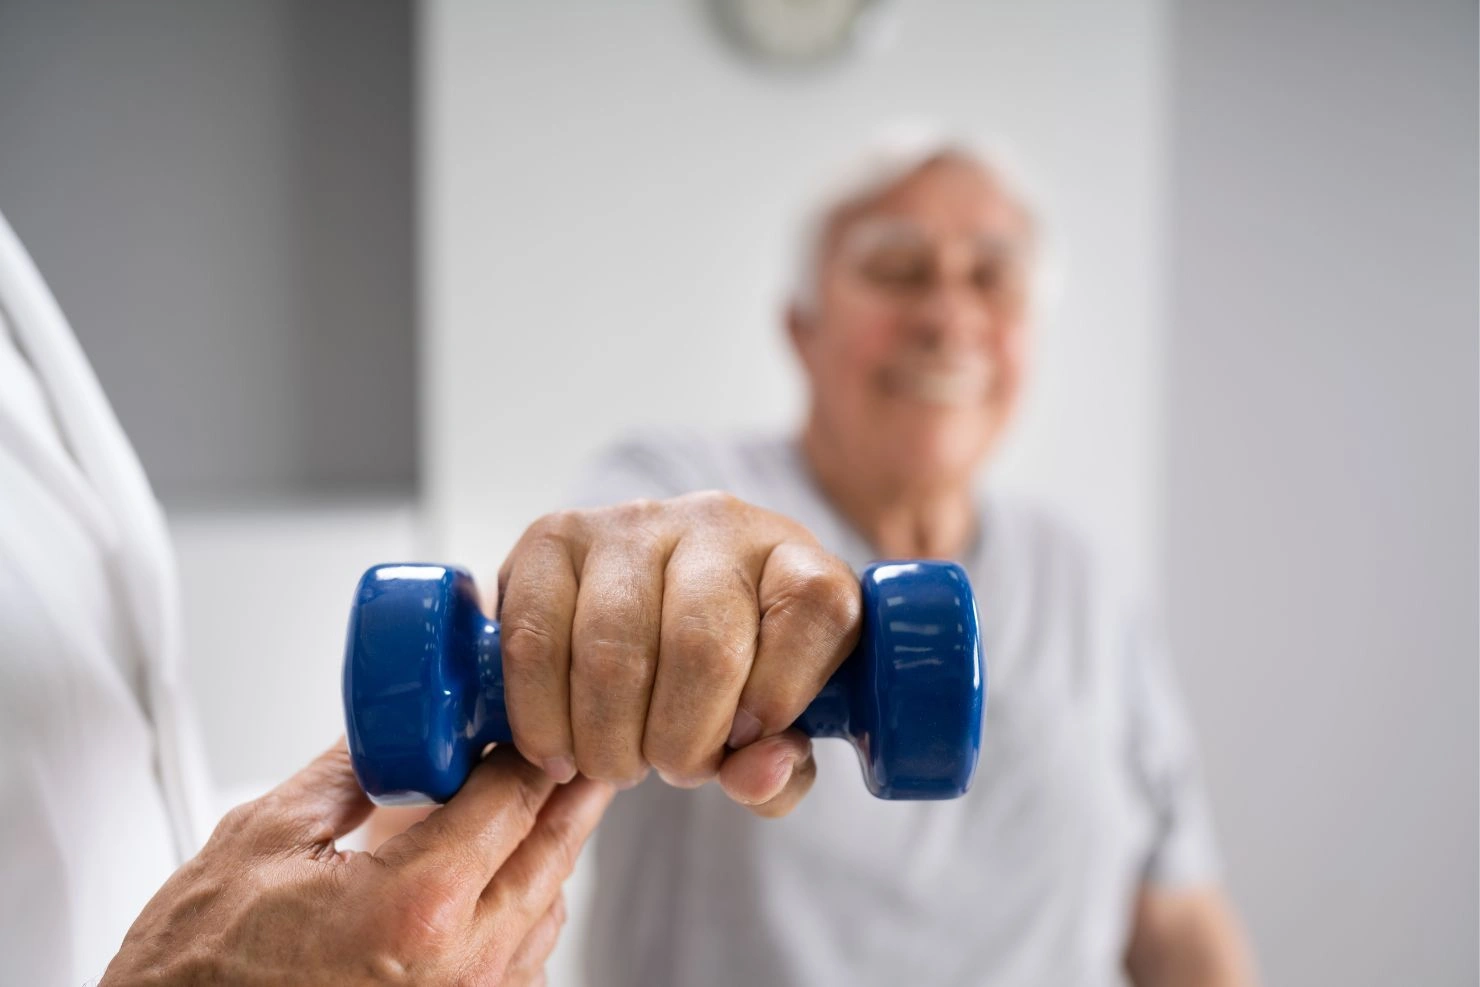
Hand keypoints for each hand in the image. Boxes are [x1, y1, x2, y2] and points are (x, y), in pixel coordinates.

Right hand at [101, 741, 611, 985]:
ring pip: (547, 911)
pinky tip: (502, 878)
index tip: (537, 714)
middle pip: (552, 854)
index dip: (532, 745)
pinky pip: (523, 962)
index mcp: (417, 907)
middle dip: (569, 792)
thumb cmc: (198, 971)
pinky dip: (525, 911)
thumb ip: (349, 772)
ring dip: (549, 852)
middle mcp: (461, 967)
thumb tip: (394, 726)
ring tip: (542, 804)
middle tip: (581, 747)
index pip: (514, 798)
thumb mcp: (265, 837)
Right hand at [497, 491, 861, 815]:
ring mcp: (630, 523)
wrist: (647, 615)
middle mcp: (718, 523)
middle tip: (672, 768)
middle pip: (703, 646)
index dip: (783, 692)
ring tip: (617, 763)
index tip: (751, 739)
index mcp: (795, 560)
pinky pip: (534, 638)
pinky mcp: (553, 537)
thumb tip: (755, 774)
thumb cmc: (728, 681)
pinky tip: (559, 748)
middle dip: (681, 742)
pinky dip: (542, 715)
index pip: (815, 605)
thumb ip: (781, 771)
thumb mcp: (775, 731)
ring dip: (609, 740)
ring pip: (612, 650)